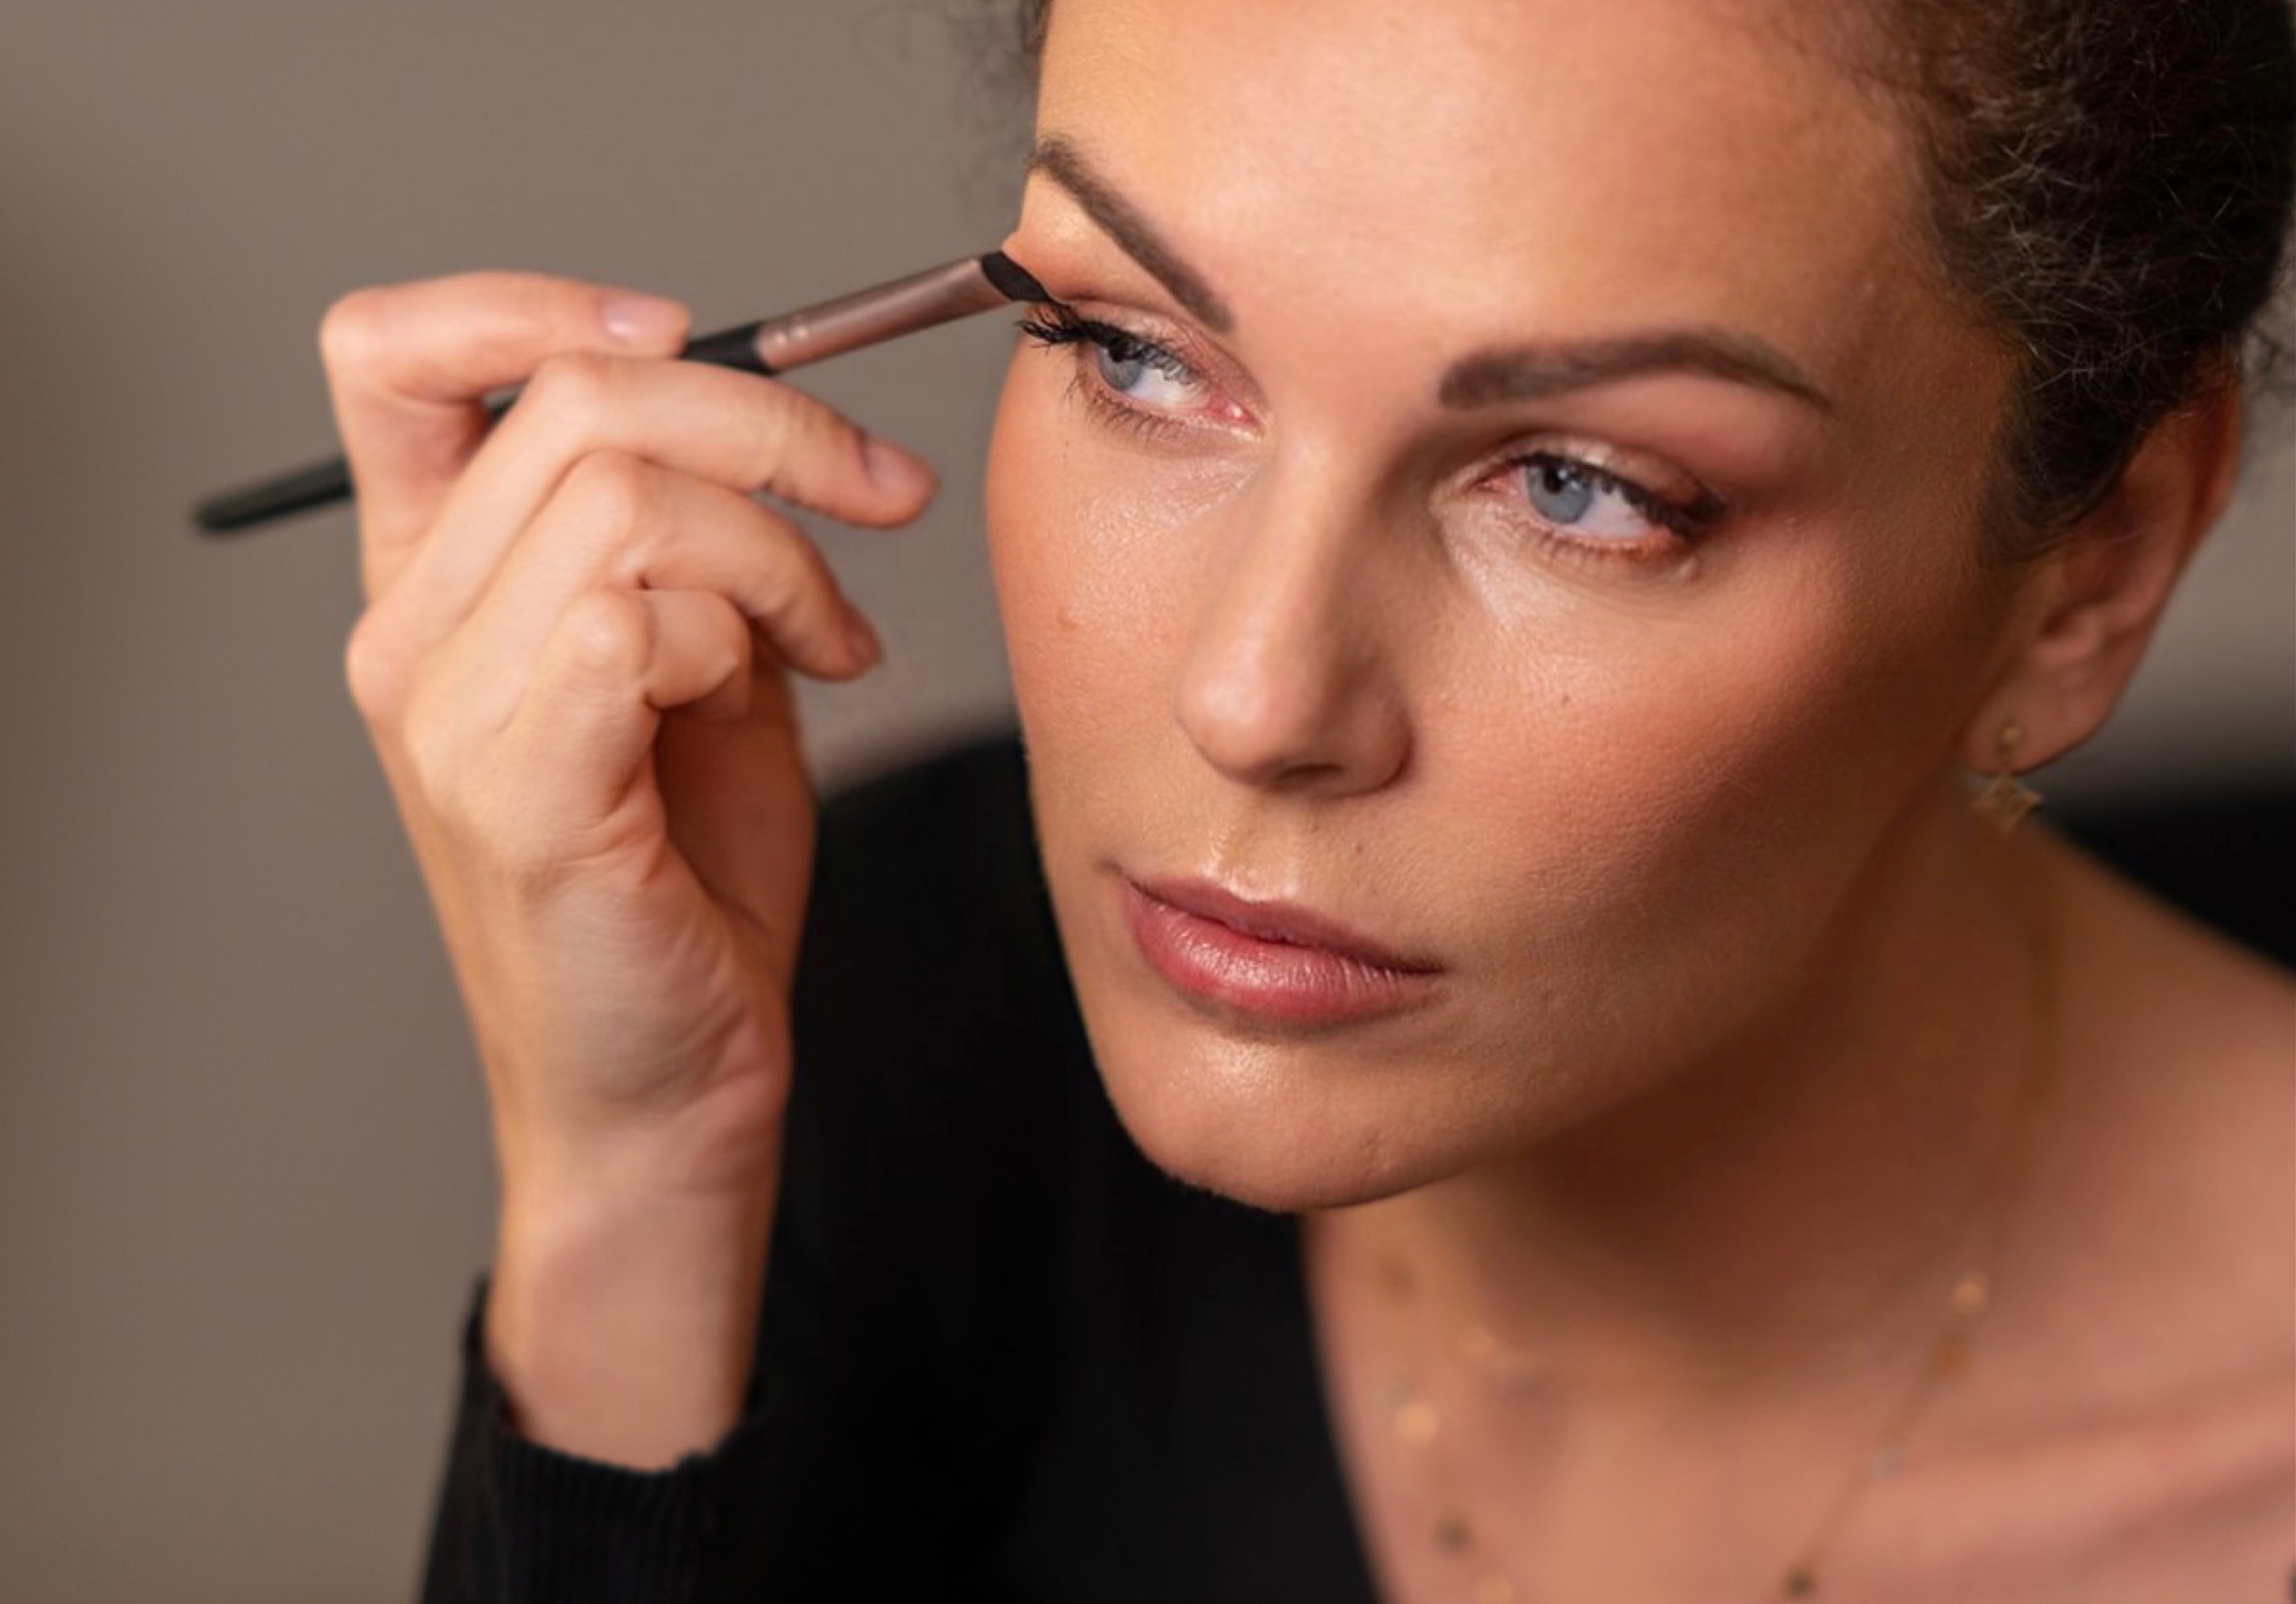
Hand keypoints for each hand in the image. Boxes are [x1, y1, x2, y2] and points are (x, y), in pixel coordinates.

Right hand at [321, 271, 937, 1460]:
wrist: (668, 1093)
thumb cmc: (684, 889)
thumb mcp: (699, 676)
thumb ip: (696, 551)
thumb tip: (771, 434)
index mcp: (435, 589)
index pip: (396, 358)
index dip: (537, 302)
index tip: (688, 330)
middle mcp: (409, 637)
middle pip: (574, 398)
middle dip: (770, 421)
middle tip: (876, 495)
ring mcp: (447, 713)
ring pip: (624, 498)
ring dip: (780, 547)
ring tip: (835, 637)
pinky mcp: (518, 790)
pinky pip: (640, 615)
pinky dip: (752, 629)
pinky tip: (803, 689)